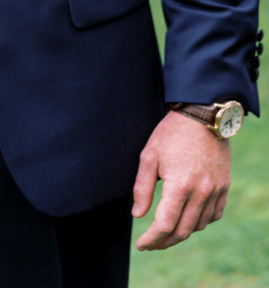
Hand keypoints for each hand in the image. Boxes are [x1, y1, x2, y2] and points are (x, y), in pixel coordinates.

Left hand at [132, 109, 230, 249]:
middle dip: (164, 242)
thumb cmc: (170, 134)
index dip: (152, 239)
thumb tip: (137, 215)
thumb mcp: (148, 156)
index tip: (141, 245)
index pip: (165, 225)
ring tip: (165, 232)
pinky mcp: (224, 187)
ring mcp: (216, 191)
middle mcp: (201, 193)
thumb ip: (142, 189)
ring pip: (199, 225)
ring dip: (182, 233)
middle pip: (183, 231)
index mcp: (180, 186)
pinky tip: (188, 219)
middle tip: (150, 244)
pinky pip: (214, 215)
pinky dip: (200, 222)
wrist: (201, 117)